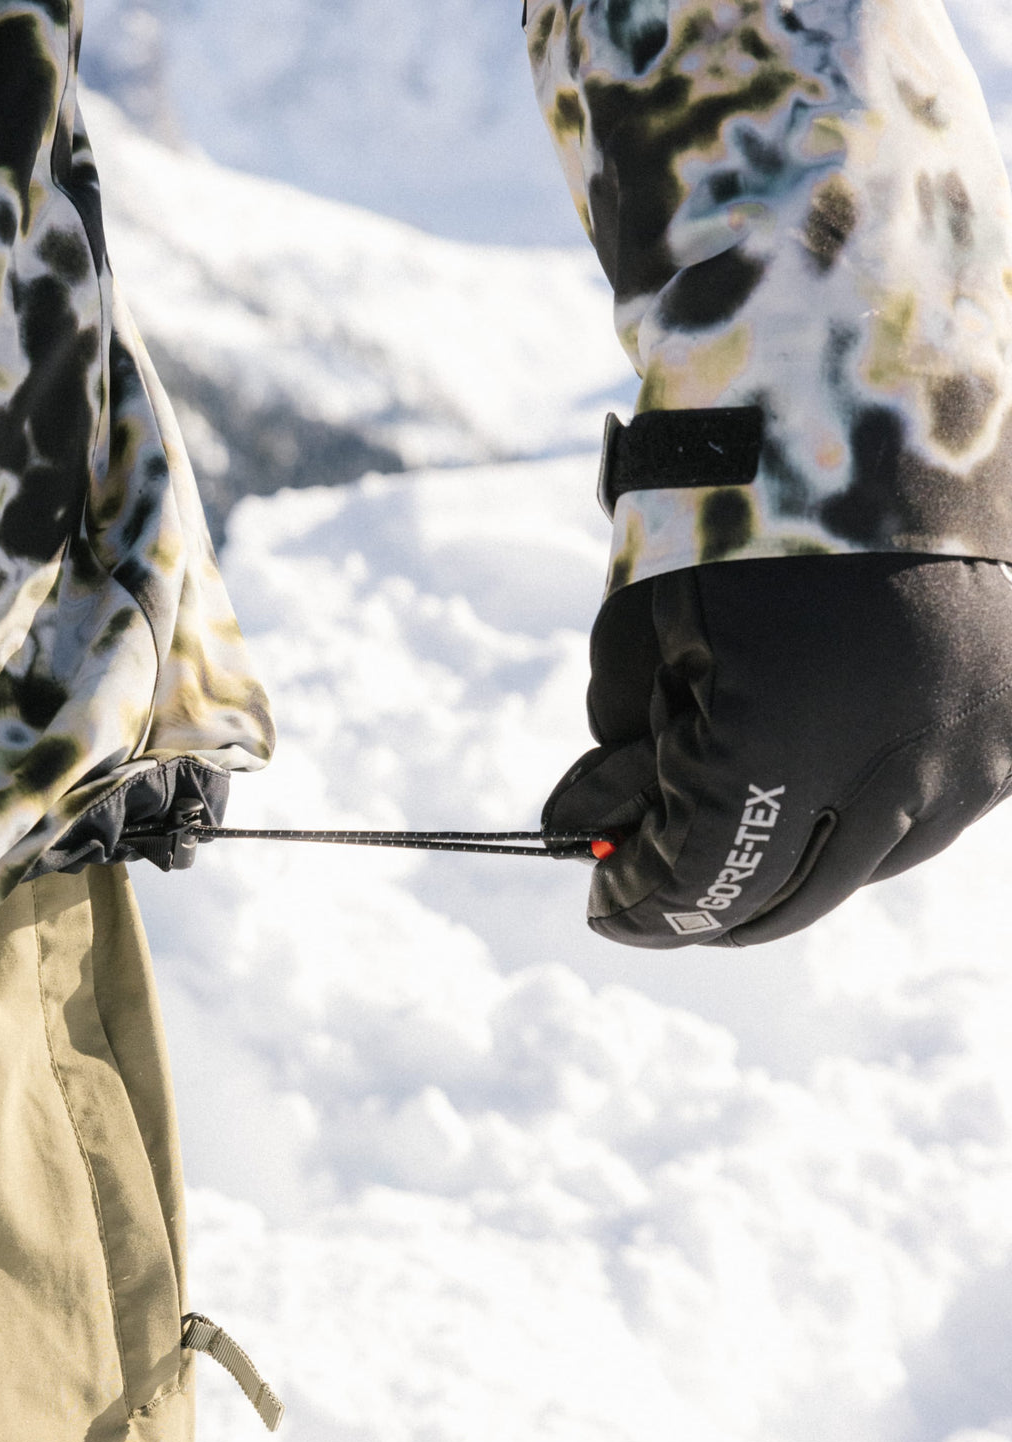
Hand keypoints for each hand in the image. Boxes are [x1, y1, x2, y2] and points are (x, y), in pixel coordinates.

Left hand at [544, 556, 1011, 946]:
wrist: (869, 401)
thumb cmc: (731, 513)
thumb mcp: (641, 630)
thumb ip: (629, 745)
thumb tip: (617, 822)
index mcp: (783, 740)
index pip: (703, 877)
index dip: (646, 903)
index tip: (608, 903)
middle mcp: (891, 768)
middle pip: (788, 896)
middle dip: (713, 902)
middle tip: (663, 896)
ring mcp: (970, 756)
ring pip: (867, 865)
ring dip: (795, 863)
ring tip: (742, 834)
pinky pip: (929, 814)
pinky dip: (866, 814)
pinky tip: (824, 782)